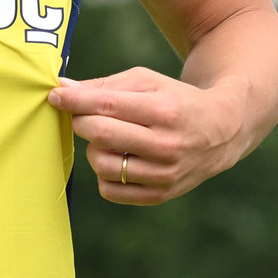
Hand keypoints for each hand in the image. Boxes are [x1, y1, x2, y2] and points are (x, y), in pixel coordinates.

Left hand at [48, 66, 249, 205]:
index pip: (107, 105)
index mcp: (164, 111)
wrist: (221, 131)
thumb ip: (104, 86)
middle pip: (100, 135)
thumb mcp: (147, 82)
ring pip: (102, 164)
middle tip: (82, 115)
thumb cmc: (175, 100)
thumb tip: (62, 88)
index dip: (74, 100)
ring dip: (94, 149)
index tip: (56, 96)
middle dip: (80, 122)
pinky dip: (105, 174)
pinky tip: (119, 159)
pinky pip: (110, 190)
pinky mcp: (160, 195)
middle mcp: (166, 145)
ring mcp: (164, 174)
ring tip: (108, 139)